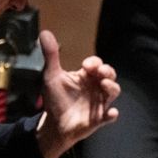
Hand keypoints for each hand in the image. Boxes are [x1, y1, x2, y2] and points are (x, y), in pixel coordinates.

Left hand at [35, 30, 119, 157]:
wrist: (54, 124)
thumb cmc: (56, 99)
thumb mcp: (51, 76)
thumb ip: (51, 56)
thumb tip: (44, 33)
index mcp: (86, 76)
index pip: (96, 64)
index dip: (94, 63)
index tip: (86, 65)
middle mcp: (96, 87)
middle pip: (109, 75)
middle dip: (107, 71)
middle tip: (100, 72)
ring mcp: (99, 102)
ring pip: (114, 92)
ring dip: (112, 87)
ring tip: (104, 85)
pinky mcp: (99, 118)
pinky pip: (110, 116)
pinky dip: (111, 114)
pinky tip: (110, 113)